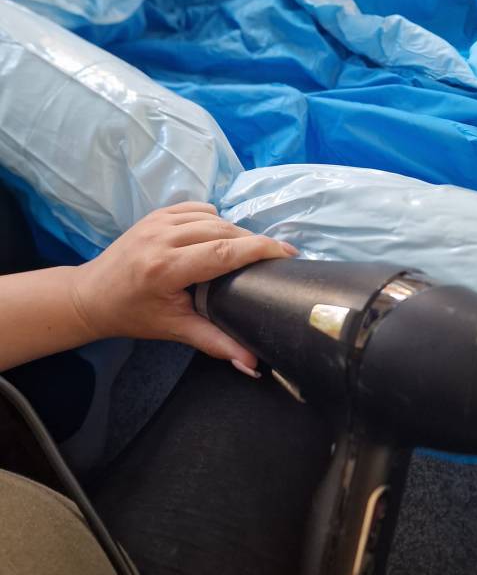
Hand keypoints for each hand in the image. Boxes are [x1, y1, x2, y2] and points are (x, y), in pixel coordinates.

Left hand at [70, 202, 297, 373]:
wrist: (91, 295)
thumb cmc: (132, 316)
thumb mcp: (174, 330)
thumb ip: (215, 342)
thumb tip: (252, 365)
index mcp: (166, 268)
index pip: (223, 252)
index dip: (259, 249)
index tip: (286, 253)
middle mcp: (162, 238)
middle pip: (223, 231)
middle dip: (253, 242)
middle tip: (275, 258)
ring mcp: (158, 221)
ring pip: (213, 218)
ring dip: (236, 232)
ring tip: (250, 251)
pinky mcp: (156, 214)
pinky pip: (198, 209)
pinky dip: (215, 220)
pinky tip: (220, 237)